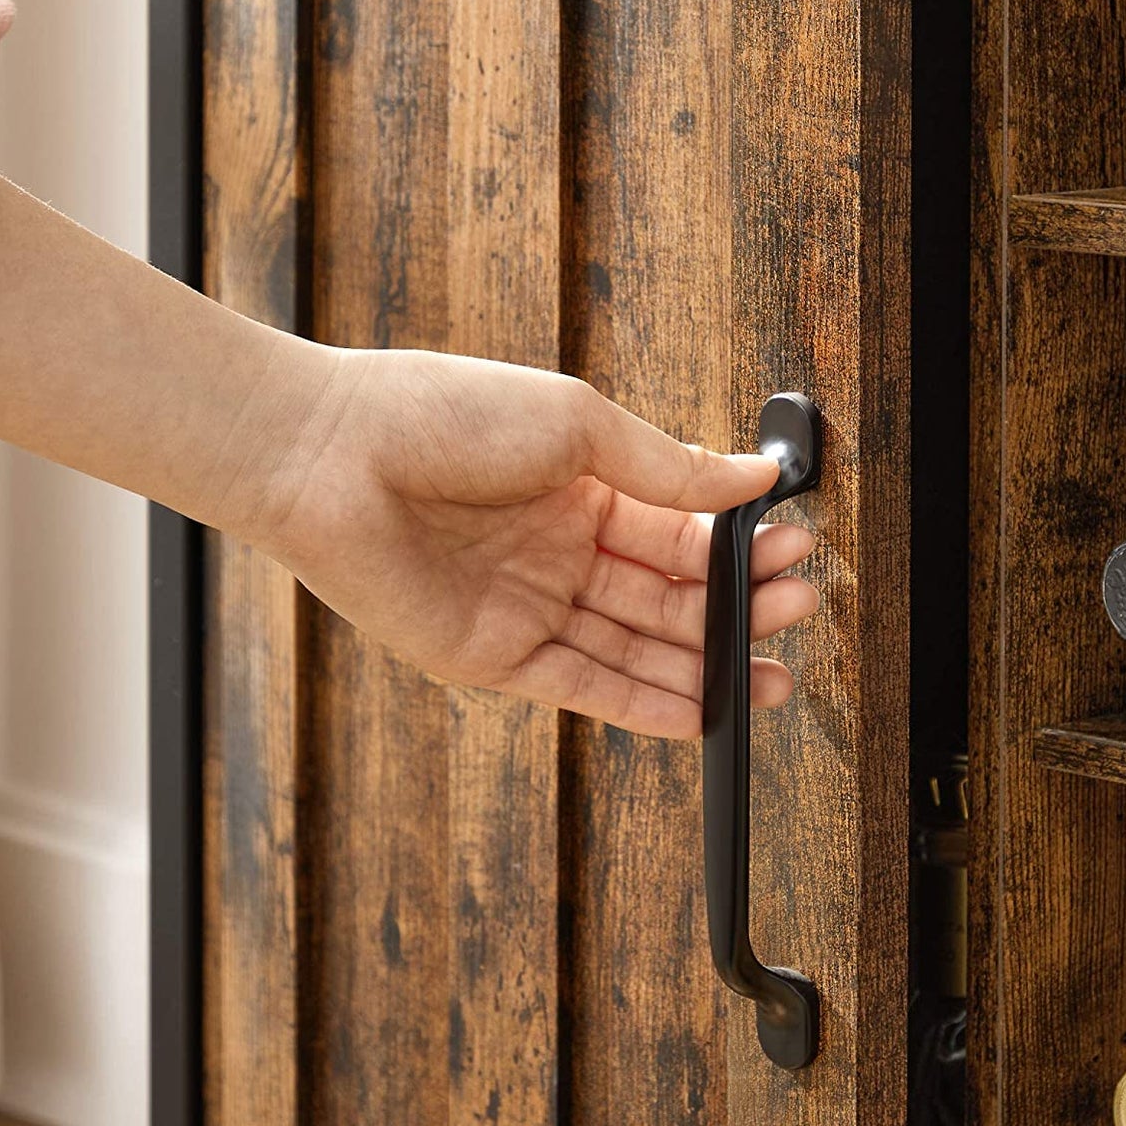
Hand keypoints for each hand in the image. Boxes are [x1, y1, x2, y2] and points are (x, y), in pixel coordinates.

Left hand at [260, 348, 819, 738]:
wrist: (329, 457)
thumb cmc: (441, 416)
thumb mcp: (577, 425)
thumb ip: (668, 467)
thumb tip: (753, 477)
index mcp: (581, 489)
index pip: (679, 531)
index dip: (738, 547)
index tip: (794, 551)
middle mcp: (560, 554)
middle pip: (667, 596)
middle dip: (735, 608)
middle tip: (796, 610)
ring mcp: (531, 609)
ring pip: (637, 649)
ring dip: (706, 666)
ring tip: (773, 677)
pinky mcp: (498, 659)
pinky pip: (588, 689)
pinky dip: (647, 705)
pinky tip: (705, 710)